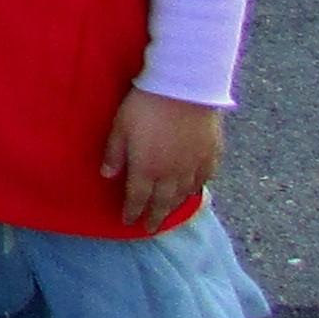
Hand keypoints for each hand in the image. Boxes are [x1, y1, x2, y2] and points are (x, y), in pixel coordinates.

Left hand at [102, 87, 223, 230]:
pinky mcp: (211, 154)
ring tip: (170, 213)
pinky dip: (199, 188)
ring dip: (176, 205)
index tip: (128, 221)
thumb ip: (114, 153)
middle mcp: (171, 174)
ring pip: (185, 193)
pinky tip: (196, 190)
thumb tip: (106, 175)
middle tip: (151, 228)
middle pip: (163, 202)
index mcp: (146, 169)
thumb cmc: (146, 105)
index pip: (138, 197)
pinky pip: (205, 178)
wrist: (184, 89)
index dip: (132, 211)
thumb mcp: (120, 126)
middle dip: (155, 217)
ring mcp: (194, 165)